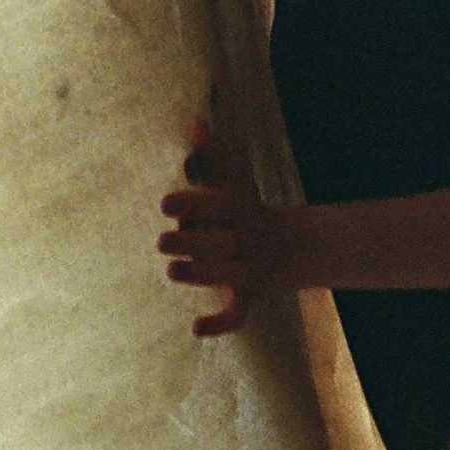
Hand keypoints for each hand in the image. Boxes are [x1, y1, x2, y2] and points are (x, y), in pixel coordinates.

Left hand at [159, 120, 279, 337]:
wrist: (290, 249)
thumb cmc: (247, 210)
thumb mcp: (234, 182)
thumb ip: (214, 155)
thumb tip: (196, 120)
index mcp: (244, 210)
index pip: (221, 204)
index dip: (194, 201)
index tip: (163, 202)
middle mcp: (249, 241)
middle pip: (223, 243)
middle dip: (192, 242)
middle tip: (160, 241)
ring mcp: (251, 271)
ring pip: (228, 276)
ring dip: (200, 275)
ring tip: (171, 270)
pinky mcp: (248, 299)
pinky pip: (237, 316)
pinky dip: (219, 324)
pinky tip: (195, 329)